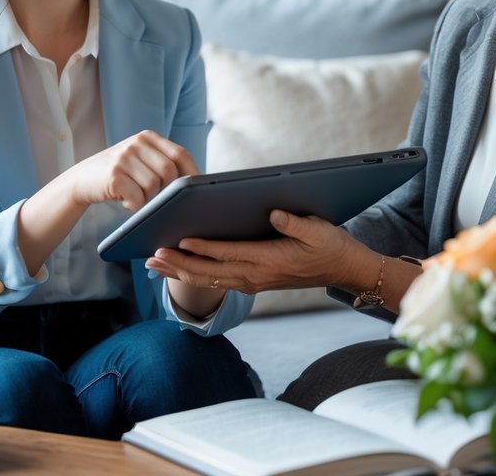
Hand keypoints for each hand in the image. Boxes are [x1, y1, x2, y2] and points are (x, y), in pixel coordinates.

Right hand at [52, 130, 196, 212]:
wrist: (81, 180)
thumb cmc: (119, 174)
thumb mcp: (140, 160)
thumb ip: (162, 163)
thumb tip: (194, 185)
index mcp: (147, 137)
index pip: (180, 154)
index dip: (192, 173)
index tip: (197, 191)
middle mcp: (136, 143)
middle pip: (169, 171)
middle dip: (167, 190)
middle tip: (156, 199)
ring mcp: (123, 157)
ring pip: (154, 185)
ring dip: (149, 199)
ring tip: (136, 198)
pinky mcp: (113, 175)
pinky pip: (137, 197)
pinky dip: (134, 206)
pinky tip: (125, 202)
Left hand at [145, 210, 363, 293]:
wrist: (344, 270)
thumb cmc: (331, 246)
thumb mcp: (318, 230)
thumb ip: (295, 223)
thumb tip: (273, 213)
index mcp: (268, 260)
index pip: (228, 254)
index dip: (202, 248)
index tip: (179, 240)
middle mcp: (256, 275)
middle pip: (210, 273)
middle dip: (178, 265)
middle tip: (152, 257)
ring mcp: (253, 281)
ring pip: (209, 281)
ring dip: (180, 273)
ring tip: (154, 264)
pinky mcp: (253, 282)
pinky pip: (217, 282)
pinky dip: (194, 276)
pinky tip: (178, 270)